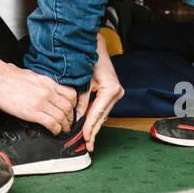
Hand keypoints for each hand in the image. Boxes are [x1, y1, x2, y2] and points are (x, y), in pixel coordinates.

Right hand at [0, 49, 76, 133]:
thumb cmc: (8, 75)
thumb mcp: (31, 75)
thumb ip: (40, 82)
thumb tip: (41, 86)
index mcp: (48, 82)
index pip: (70, 93)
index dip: (74, 104)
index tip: (71, 110)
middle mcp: (48, 92)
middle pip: (68, 107)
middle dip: (70, 117)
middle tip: (69, 123)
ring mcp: (41, 102)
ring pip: (62, 117)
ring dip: (65, 126)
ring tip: (63, 130)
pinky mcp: (32, 112)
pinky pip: (51, 123)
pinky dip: (56, 130)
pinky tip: (55, 132)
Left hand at [76, 31, 124, 150]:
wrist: (94, 46)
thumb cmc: (87, 59)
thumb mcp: (81, 81)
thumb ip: (80, 100)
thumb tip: (76, 118)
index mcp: (110, 89)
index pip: (97, 113)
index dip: (89, 127)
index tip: (84, 139)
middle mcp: (117, 92)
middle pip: (102, 116)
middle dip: (93, 131)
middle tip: (87, 146)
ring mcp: (117, 93)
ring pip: (102, 114)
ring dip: (94, 125)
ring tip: (87, 141)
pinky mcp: (113, 92)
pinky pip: (102, 108)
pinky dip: (95, 117)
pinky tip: (89, 127)